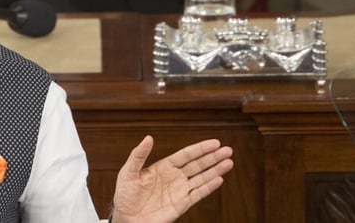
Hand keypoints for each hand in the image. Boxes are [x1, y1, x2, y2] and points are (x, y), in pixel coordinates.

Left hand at [111, 135, 233, 222]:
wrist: (127, 218)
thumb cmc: (125, 195)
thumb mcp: (128, 172)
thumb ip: (139, 155)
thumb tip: (148, 138)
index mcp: (163, 167)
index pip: (186, 155)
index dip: (200, 149)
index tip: (214, 143)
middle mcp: (175, 177)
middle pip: (198, 165)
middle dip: (213, 158)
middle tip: (228, 150)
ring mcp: (180, 190)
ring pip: (202, 178)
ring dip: (215, 170)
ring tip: (229, 162)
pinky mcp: (182, 204)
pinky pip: (198, 194)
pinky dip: (209, 188)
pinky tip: (218, 179)